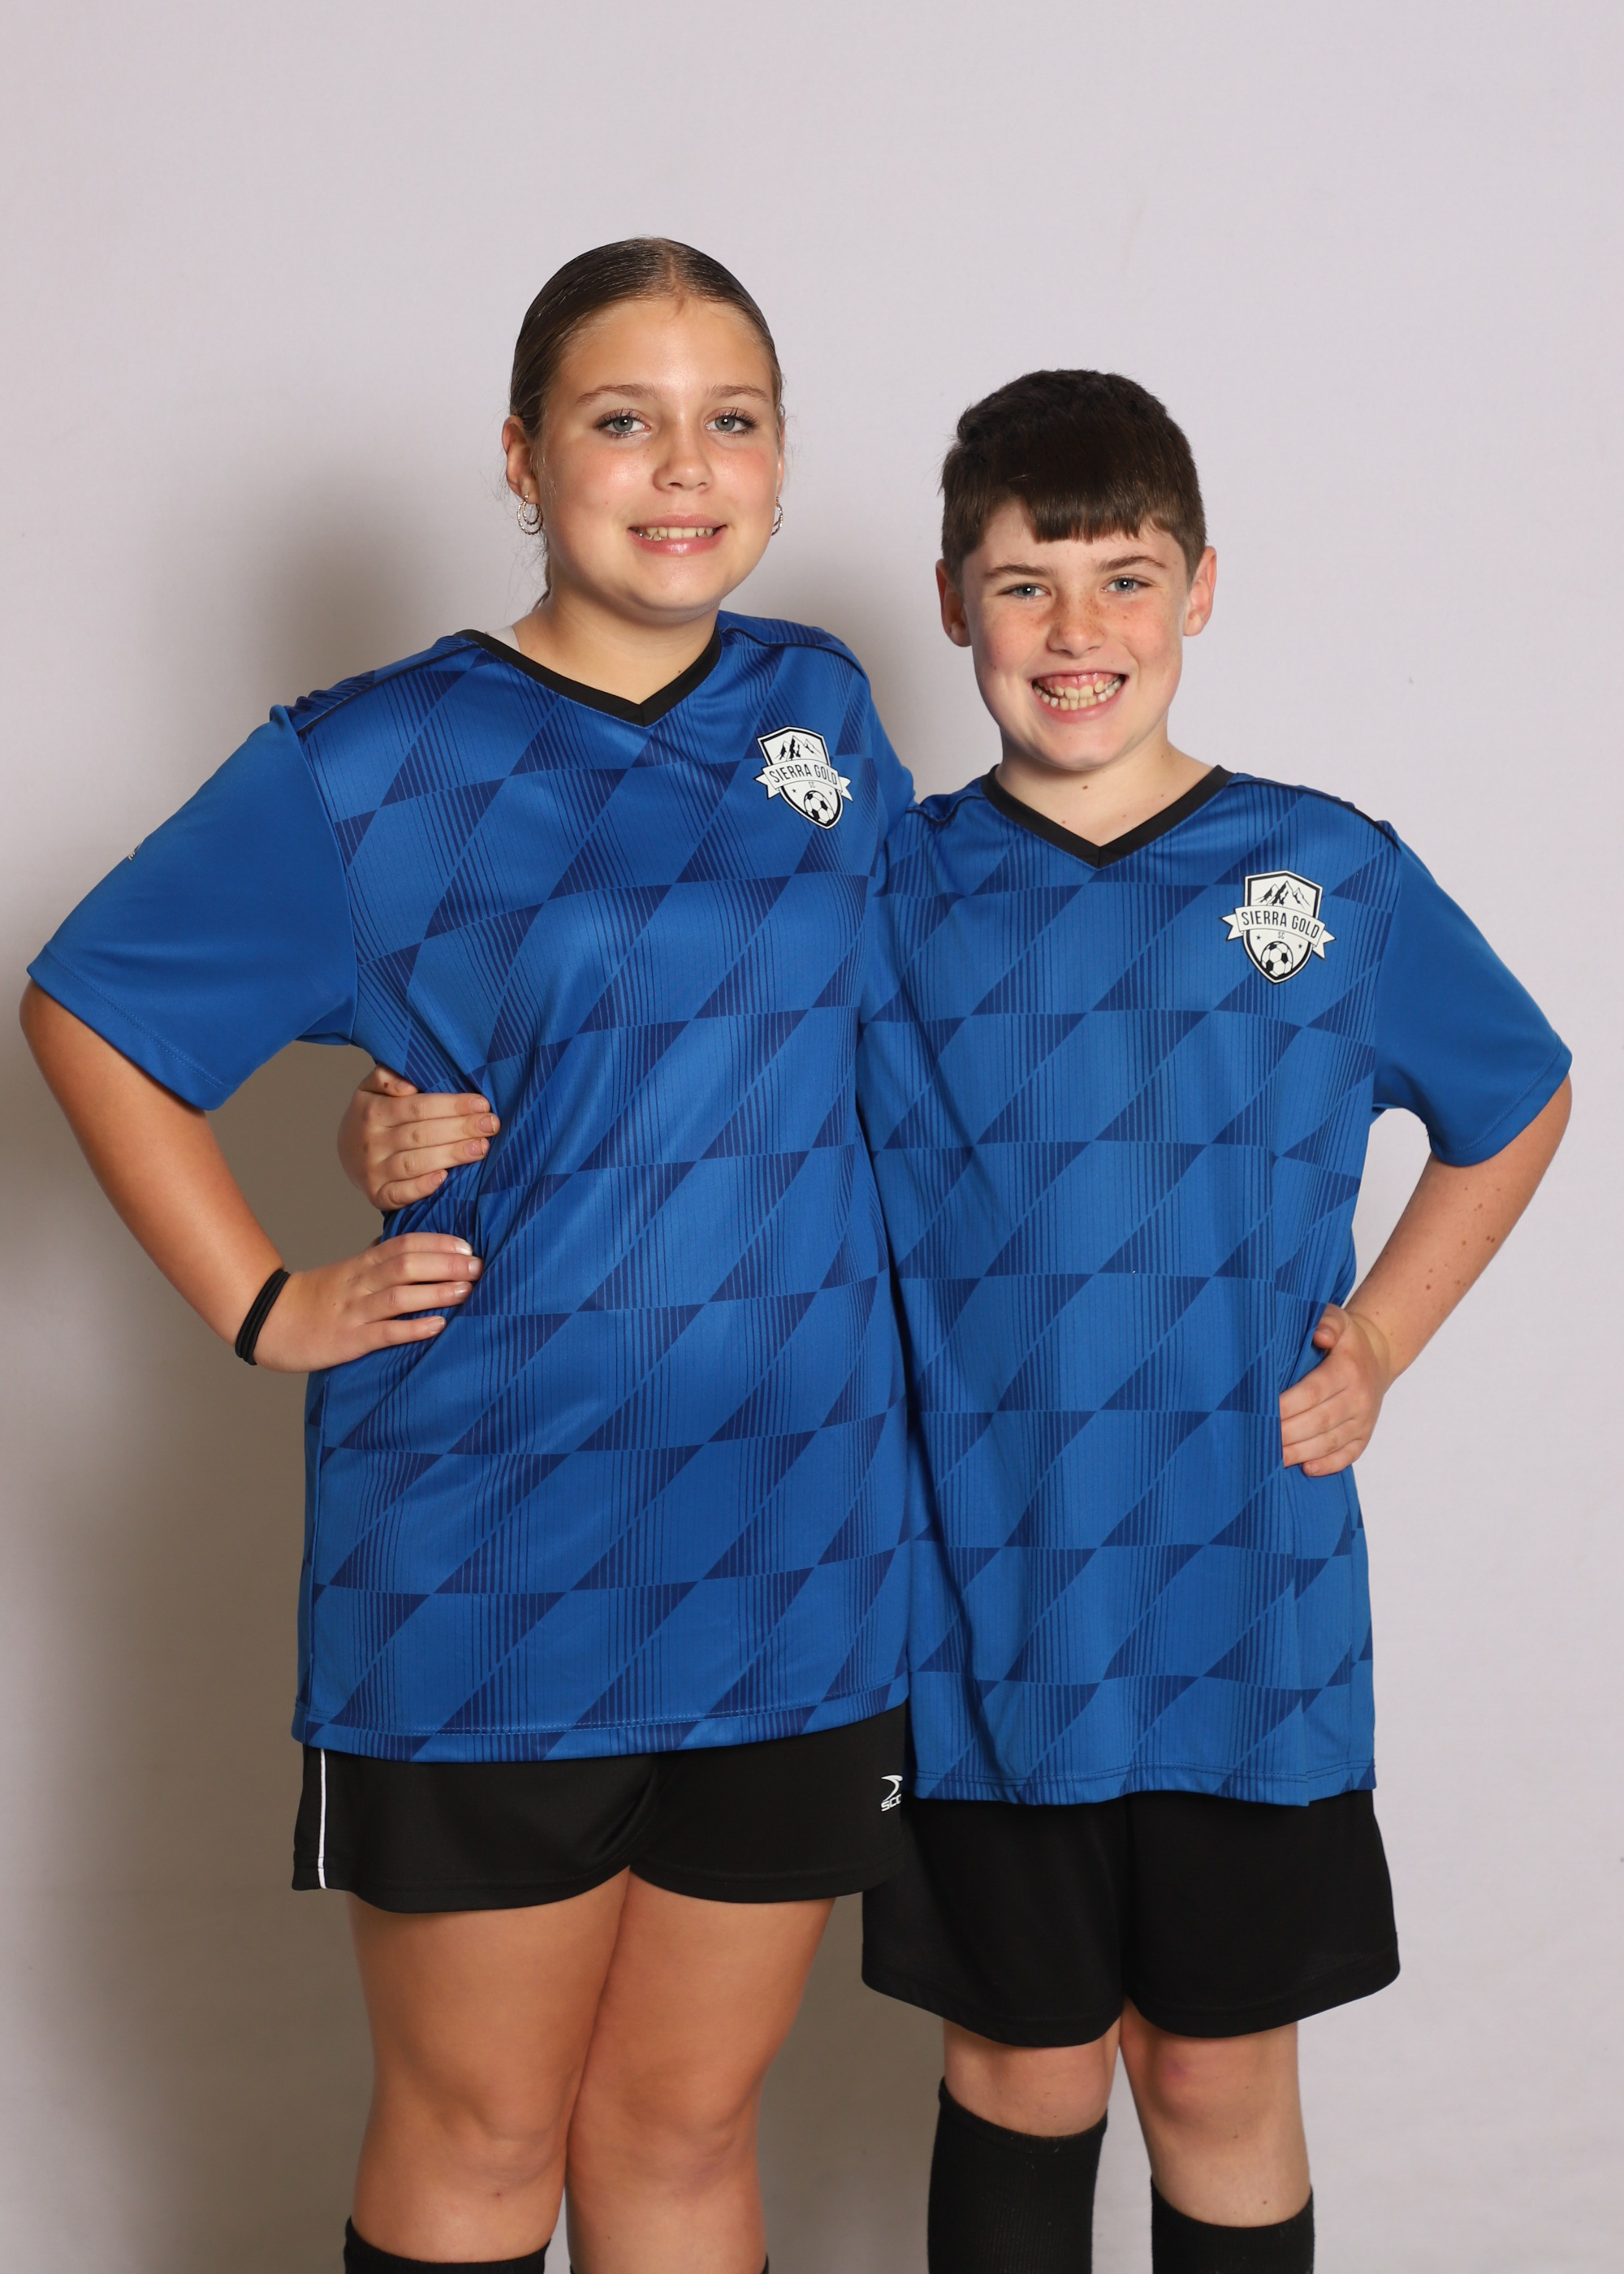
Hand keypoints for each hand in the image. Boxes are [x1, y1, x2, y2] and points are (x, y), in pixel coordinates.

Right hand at [251, 1234, 481, 1370]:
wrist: (269, 1321)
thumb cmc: (314, 1298)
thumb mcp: (345, 1272)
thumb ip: (374, 1259)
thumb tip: (403, 1245)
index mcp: (361, 1265)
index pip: (404, 1244)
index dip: (437, 1243)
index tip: (466, 1245)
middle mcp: (361, 1284)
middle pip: (406, 1265)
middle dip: (445, 1263)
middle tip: (477, 1266)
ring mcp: (356, 1312)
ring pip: (400, 1295)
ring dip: (436, 1292)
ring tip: (466, 1290)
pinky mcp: (350, 1340)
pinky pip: (385, 1332)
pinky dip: (413, 1328)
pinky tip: (438, 1326)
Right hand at [338, 1065, 499, 1210]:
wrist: (347, 1151)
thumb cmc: (372, 1116)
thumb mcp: (371, 1089)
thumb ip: (386, 1078)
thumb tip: (407, 1086)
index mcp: (373, 1111)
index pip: (418, 1107)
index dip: (452, 1105)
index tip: (482, 1103)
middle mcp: (372, 1142)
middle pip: (421, 1134)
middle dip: (460, 1129)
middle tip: (491, 1125)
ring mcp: (373, 1171)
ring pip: (415, 1163)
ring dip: (451, 1156)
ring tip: (481, 1148)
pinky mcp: (377, 1195)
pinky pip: (400, 1194)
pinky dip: (422, 1188)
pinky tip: (445, 1178)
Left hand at [1279, 1304, 1394, 1475]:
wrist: (1379, 1356)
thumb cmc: (1347, 1340)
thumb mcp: (1339, 1319)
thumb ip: (1328, 1321)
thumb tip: (1320, 1335)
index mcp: (1347, 1370)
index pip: (1314, 1392)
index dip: (1287, 1405)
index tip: (1262, 1411)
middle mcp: (1359, 1398)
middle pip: (1320, 1421)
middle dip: (1288, 1433)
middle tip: (1260, 1438)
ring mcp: (1364, 1420)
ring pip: (1331, 1442)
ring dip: (1302, 1452)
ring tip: (1274, 1458)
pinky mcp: (1365, 1435)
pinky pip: (1349, 1455)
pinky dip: (1329, 1465)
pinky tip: (1307, 1469)